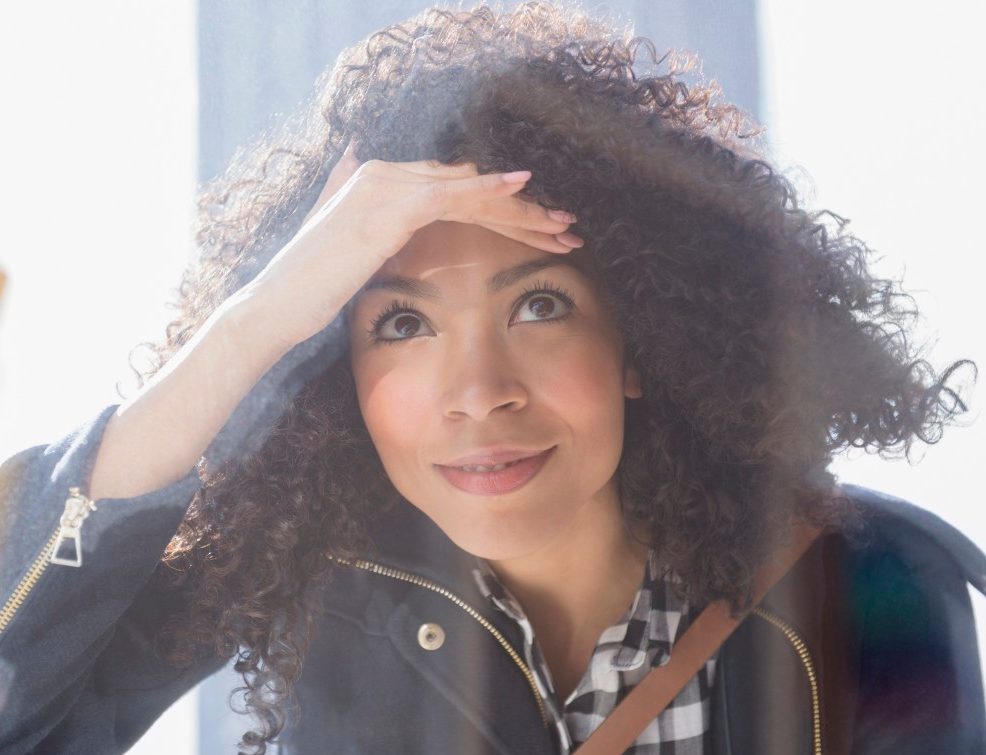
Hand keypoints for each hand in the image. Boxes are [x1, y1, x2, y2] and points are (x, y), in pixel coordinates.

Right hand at [230, 140, 581, 349]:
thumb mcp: (336, 242)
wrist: (273, 309)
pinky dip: (490, 190)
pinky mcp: (388, 208)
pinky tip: (525, 190)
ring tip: (564, 226)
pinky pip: (451, 194)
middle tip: (566, 229)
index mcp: (376, 182)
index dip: (501, 211)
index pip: (455, 191)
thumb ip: (347, 199)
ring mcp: (384, 187)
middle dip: (523, 211)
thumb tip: (347, 157)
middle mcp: (382, 174)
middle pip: (470, 187)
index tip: (541, 234)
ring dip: (522, 208)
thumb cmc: (306, 289)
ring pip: (469, 190)